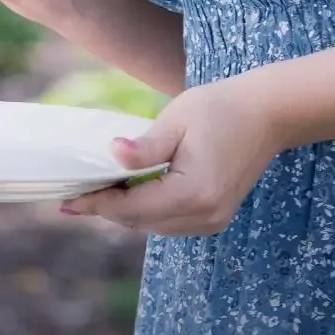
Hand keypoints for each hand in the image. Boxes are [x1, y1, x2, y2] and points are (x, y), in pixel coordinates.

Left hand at [61, 77, 286, 235]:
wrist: (268, 114)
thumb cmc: (220, 109)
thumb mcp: (176, 120)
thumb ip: (145, 147)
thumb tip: (113, 154)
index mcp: (193, 193)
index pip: (130, 209)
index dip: (96, 203)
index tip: (67, 197)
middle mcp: (204, 214)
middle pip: (139, 221)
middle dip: (106, 208)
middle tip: (74, 195)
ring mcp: (213, 220)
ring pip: (153, 225)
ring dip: (125, 211)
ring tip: (96, 193)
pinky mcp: (216, 217)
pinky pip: (169, 222)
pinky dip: (147, 211)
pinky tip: (129, 192)